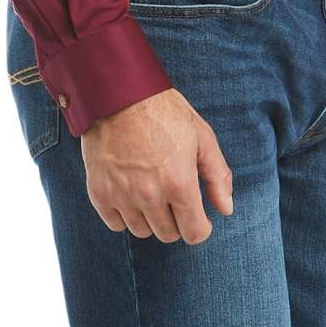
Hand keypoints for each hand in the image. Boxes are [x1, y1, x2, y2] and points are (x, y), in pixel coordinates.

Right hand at [81, 88, 233, 243]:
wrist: (118, 92)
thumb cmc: (163, 110)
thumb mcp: (200, 135)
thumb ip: (217, 175)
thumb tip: (226, 209)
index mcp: (179, 183)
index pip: (194, 234)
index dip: (200, 226)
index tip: (198, 216)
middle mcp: (150, 196)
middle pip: (168, 234)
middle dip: (175, 219)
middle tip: (172, 193)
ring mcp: (122, 196)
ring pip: (142, 231)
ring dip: (150, 217)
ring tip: (150, 187)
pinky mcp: (99, 193)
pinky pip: (116, 224)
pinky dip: (124, 213)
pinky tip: (129, 190)